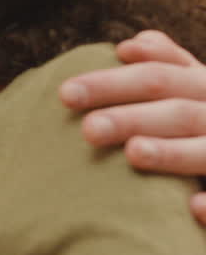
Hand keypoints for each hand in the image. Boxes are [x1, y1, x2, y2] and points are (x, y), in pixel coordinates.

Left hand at [59, 30, 205, 223]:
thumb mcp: (197, 84)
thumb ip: (169, 62)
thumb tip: (129, 45)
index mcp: (205, 86)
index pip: (156, 78)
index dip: (111, 83)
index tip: (64, 94)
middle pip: (177, 113)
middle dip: (132, 118)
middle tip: (89, 129)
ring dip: (173, 152)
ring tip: (135, 153)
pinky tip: (194, 208)